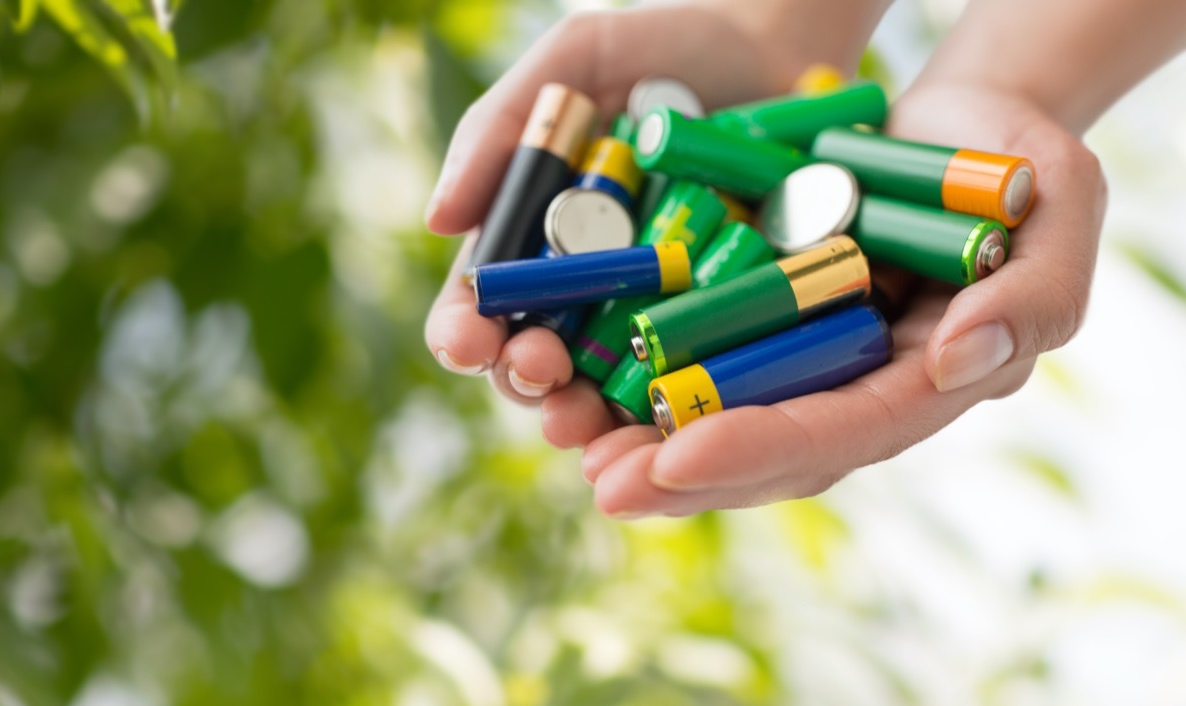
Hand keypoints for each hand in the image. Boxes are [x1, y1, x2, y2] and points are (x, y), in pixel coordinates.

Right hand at [424, 2, 872, 404]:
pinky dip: (670, 409)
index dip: (463, 329)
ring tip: (581, 418)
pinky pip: (690, 379)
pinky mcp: (719, 326)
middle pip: (533, 357)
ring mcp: (653, 312)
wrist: (784, 43)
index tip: (467, 338)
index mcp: (536, 236)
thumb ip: (501, 128)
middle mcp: (586, 287)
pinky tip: (661, 426)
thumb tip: (436, 219)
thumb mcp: (577, 60)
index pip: (482, 301)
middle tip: (538, 370)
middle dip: (523, 377)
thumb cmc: (669, 45)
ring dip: (583, 415)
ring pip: (603, 388)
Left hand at [568, 82, 1105, 517]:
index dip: (762, 449)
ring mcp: (804, 358)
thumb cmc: (1022, 171)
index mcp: (921, 383)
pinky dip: (638, 374)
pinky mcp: (763, 320)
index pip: (841, 432)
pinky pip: (697, 358)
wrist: (964, 130)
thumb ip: (1029, 295)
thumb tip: (955, 360)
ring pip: (720, 417)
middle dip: (684, 474)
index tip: (679, 459)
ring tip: (575, 449)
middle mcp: (854, 388)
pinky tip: (580, 384)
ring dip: (644, 442)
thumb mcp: (1060, 214)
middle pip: (767, 449)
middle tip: (604, 487)